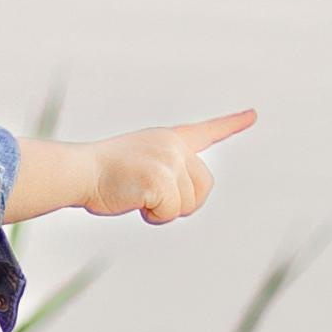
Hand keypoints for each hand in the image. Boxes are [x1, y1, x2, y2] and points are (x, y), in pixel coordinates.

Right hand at [6, 112, 255, 228]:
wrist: (78, 170)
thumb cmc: (103, 176)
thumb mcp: (140, 165)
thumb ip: (167, 174)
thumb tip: (182, 198)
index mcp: (168, 139)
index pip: (206, 132)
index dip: (231, 124)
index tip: (253, 115)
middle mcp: (173, 146)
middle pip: (204, 188)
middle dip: (182, 203)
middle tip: (150, 198)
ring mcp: (168, 161)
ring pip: (186, 205)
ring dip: (162, 211)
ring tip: (135, 195)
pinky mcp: (161, 179)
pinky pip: (170, 213)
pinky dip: (153, 216)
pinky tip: (132, 200)